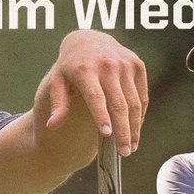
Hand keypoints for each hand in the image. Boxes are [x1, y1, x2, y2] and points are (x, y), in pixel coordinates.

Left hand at [44, 30, 147, 156]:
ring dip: (134, 127)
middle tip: (124, 153)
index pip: (96, 96)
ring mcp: (125, 64)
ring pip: (134, 102)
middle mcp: (108, 64)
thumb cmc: (69, 67)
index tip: (106, 134)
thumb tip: (52, 125)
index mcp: (85, 69)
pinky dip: (140, 115)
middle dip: (123, 130)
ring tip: (131, 148)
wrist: (88, 40)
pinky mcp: (137, 65)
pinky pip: (141, 95)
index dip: (101, 116)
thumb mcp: (57, 81)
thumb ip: (57, 103)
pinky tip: (135, 131)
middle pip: (119, 103)